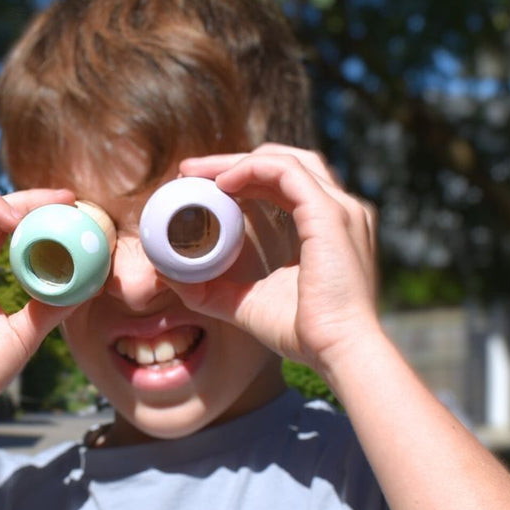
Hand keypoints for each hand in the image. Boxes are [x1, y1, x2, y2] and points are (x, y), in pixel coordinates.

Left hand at [175, 146, 381, 376]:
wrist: (338, 350)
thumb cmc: (303, 332)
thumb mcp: (247, 304)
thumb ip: (212, 289)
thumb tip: (171, 278)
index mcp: (326, 226)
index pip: (284, 183)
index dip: (242, 176)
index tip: (199, 184)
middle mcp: (339, 210)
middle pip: (283, 163)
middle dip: (233, 162)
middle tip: (189, 170)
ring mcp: (339, 208)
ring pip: (284, 160)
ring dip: (237, 160)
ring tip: (197, 172)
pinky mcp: (330, 213)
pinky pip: (286, 171)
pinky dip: (251, 170)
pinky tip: (221, 184)